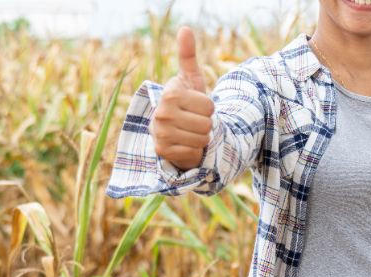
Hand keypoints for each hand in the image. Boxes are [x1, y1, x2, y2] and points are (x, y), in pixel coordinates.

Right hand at [153, 26, 213, 170]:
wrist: (173, 128)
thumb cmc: (187, 102)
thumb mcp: (191, 79)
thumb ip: (188, 55)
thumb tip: (185, 29)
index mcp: (171, 94)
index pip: (210, 107)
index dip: (209, 108)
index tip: (196, 106)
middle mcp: (162, 113)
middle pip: (207, 124)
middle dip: (206, 124)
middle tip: (193, 121)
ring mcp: (160, 133)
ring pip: (201, 139)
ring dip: (200, 138)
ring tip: (189, 131)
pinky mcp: (162, 151)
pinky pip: (193, 153)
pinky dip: (192, 150)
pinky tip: (183, 144)